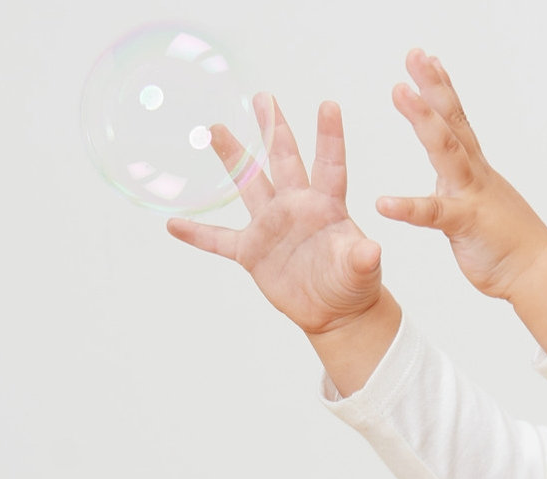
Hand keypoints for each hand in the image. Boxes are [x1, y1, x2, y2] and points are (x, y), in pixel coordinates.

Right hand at [167, 94, 384, 338]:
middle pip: (284, 159)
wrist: (336, 313)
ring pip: (248, 184)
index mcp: (326, 206)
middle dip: (273, 128)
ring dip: (232, 157)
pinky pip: (218, 240)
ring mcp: (271, 226)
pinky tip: (174, 225)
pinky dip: (197, 234)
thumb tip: (372, 250)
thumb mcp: (361, 272)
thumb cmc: (354, 285)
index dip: (330, 137)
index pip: (329, 166)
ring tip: (214, 128)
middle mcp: (296, 206)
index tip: (329, 104)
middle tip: (262, 97)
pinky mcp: (253, 252)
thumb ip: (361, 259)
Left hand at [374, 48, 546, 301]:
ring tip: (400, 92)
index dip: (442, 90)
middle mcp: (474, 174)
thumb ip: (465, 187)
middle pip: (452, 122)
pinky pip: (433, 214)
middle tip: (415, 55)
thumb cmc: (510, 244)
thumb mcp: (484, 205)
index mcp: (475, 170)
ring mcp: (470, 195)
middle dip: (432, 86)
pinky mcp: (464, 225)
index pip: (457, 122)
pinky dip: (408, 208)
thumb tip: (453, 179)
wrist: (538, 273)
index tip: (430, 60)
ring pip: (445, 150)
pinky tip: (383, 203)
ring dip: (423, 119)